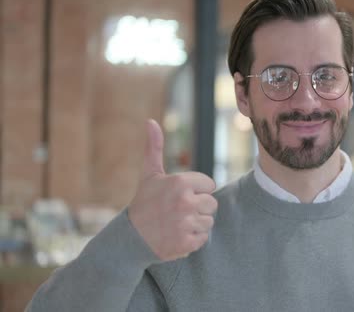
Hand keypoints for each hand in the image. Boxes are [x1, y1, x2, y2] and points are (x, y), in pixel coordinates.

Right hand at [128, 119, 216, 261]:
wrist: (129, 238)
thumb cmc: (143, 203)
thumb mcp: (149, 174)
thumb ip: (154, 147)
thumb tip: (150, 121)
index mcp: (180, 182)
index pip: (210, 185)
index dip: (196, 191)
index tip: (178, 196)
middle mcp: (185, 201)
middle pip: (212, 204)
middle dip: (198, 208)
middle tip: (177, 212)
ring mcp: (186, 223)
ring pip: (209, 222)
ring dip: (195, 225)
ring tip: (176, 224)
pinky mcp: (186, 243)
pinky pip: (203, 239)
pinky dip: (191, 240)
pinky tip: (176, 236)